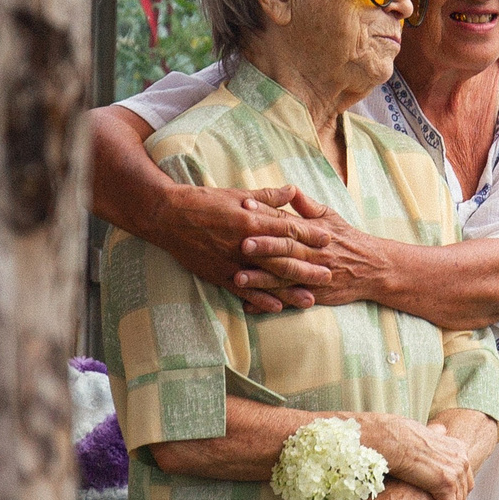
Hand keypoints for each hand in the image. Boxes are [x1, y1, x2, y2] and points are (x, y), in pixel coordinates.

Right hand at [153, 183, 314, 310]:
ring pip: (267, 279)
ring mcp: (232, 261)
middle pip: (283, 257)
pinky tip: (277, 308)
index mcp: (251, 220)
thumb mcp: (237, 194)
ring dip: (290, 290)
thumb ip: (267, 196)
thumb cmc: (203, 202)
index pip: (288, 227)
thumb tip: (291, 191)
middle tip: (330, 274)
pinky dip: (261, 300)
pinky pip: (245, 291)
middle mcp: (245, 243)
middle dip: (308, 267)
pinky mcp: (219, 274)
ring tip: (311, 299)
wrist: (168, 217)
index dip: (309, 234)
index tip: (328, 238)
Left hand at [233, 192, 393, 310]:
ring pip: (285, 276)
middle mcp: (312, 252)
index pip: (287, 220)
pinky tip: (249, 305)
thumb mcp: (331, 217)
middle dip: (264, 246)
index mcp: (313, 231)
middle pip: (286, 247)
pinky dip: (268, 304)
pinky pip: (289, 300)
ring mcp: (312, 275)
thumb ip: (307, 205)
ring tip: (238, 278)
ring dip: (261, 279)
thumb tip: (289, 188)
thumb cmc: (347, 239)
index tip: (245, 206)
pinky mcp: (313, 295)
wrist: (373, 268)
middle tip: (241, 243)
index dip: (266, 213)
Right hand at [344, 412, 476, 499]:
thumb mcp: (426, 436)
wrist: (394, 441)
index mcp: (459, 448)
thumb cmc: (402, 439)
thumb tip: (440, 431)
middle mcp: (462, 460)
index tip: (440, 498)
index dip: (455, 491)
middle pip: (464, 491)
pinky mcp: (446, 485)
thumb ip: (436, 441)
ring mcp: (456, 472)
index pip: (465, 477)